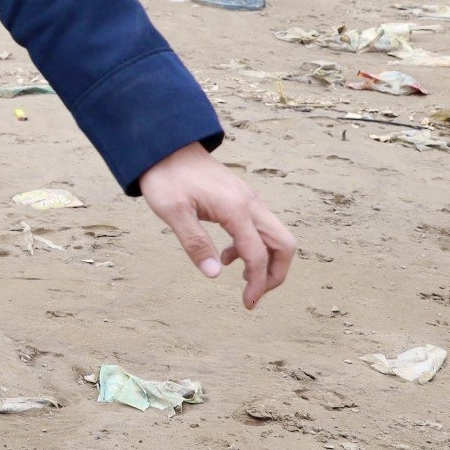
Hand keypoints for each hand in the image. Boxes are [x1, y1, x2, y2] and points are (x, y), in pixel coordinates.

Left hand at [137, 142, 295, 309]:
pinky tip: (227, 256)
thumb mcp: (172, 212)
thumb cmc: (166, 177)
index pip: (258, 254)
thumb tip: (215, 275)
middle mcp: (250, 204)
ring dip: (267, 262)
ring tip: (244, 281)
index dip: (257, 283)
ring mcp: (249, 200)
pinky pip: (261, 228)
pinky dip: (254, 247)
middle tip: (254, 295)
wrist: (166, 147)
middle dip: (275, 274)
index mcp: (235, 209)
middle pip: (283, 244)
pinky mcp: (242, 199)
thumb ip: (194, 243)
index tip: (247, 303)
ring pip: (276, 236)